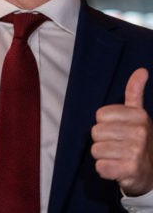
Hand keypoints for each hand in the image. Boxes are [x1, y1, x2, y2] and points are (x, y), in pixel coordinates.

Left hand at [91, 68, 152, 195]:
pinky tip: (117, 169)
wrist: (150, 173)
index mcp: (139, 116)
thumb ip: (135, 92)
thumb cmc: (137, 141)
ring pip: (96, 150)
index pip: (100, 115)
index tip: (119, 130)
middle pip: (96, 132)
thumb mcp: (138, 115)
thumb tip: (141, 70)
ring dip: (103, 156)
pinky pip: (100, 167)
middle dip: (102, 141)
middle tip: (118, 146)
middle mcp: (141, 133)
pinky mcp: (131, 170)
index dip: (104, 124)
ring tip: (118, 157)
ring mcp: (137, 152)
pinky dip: (105, 170)